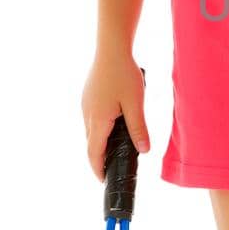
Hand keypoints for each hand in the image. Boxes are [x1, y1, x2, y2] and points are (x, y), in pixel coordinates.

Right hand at [81, 52, 149, 180]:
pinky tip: (114, 124)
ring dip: (100, 142)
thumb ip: (138, 128)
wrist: (111, 48)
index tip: (103, 181)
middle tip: (112, 168)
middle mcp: (87, 114)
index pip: (94, 153)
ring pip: (91, 131)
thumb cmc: (124, 74)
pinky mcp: (88, 96)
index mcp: (98, 120)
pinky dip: (100, 128)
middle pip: (90, 144)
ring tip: (115, 149)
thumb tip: (143, 150)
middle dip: (99, 158)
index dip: (98, 169)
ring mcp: (85, 105)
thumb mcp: (136, 104)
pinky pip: (92, 119)